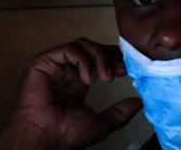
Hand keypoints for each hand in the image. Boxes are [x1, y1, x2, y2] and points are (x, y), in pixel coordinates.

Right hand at [0, 38, 141, 149]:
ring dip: (98, 57)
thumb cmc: (65, 134)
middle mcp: (65, 70)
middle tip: (118, 71)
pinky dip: (83, 60)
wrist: (47, 136)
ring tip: (104, 77)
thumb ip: (119, 112)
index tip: (126, 70)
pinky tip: (87, 79)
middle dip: (109, 56)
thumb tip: (138, 103)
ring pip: (81, 44)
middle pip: (91, 47)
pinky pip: (68, 49)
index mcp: (77, 81)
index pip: (97, 59)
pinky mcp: (42, 62)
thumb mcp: (101, 123)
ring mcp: (54, 65)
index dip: (113, 60)